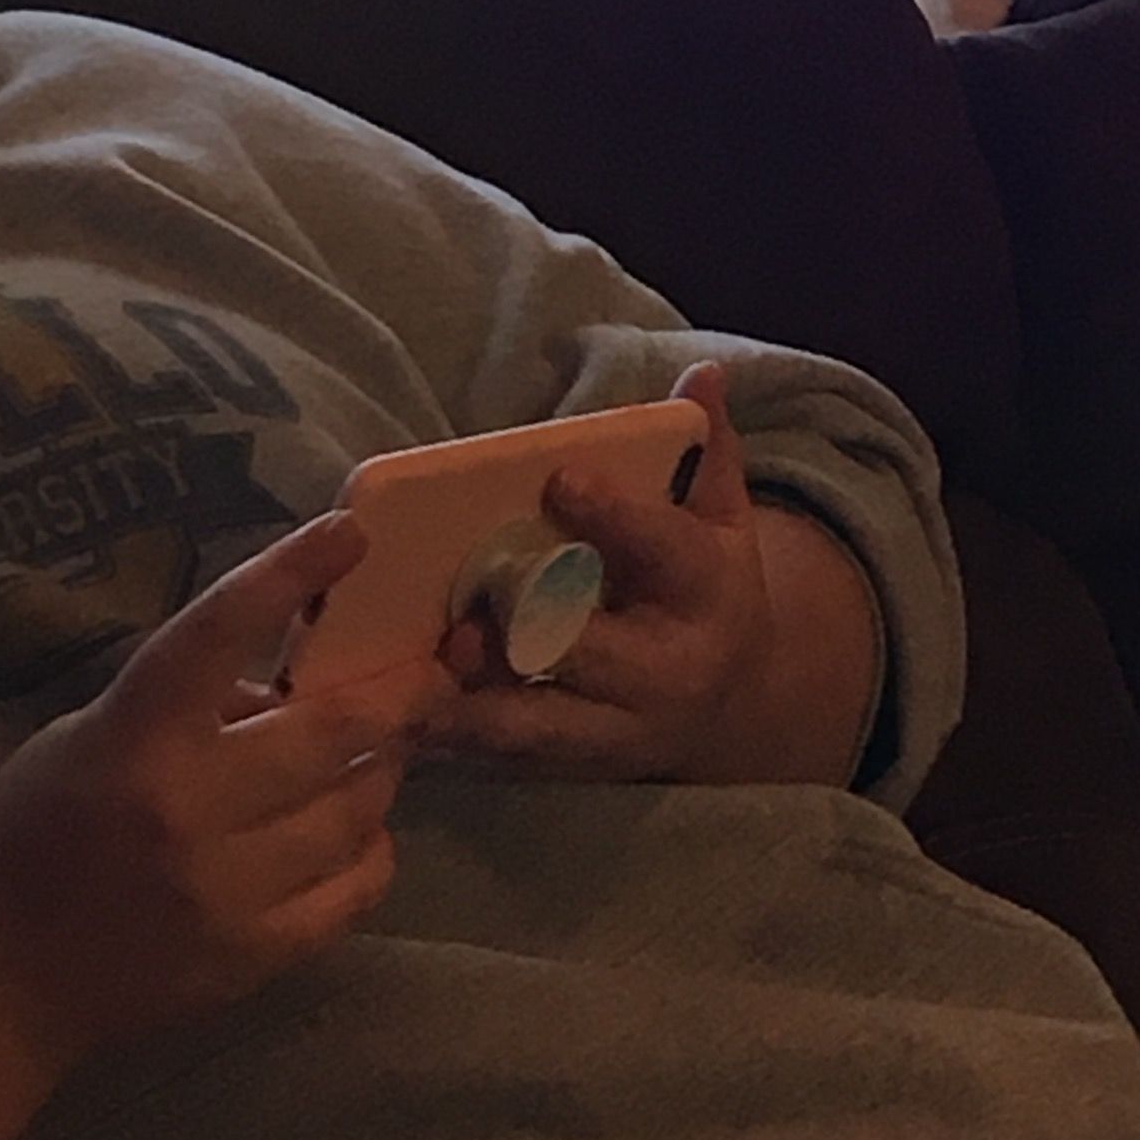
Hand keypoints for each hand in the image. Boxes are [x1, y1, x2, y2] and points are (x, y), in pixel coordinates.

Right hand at [0, 510, 442, 1072]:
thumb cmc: (33, 835)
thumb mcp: (87, 736)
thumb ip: (186, 700)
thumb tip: (292, 672)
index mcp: (133, 737)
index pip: (219, 632)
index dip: (289, 573)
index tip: (352, 532)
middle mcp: (187, 808)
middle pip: (333, 730)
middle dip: (401, 693)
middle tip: (430, 675)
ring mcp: (225, 890)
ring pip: (357, 809)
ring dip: (383, 771)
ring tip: (381, 754)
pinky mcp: (252, 957)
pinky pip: (356, 889)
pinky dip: (371, 849)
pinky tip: (359, 831)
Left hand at [416, 362, 787, 783]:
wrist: (734, 703)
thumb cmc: (708, 588)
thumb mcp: (722, 519)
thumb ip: (707, 451)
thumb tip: (703, 373)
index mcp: (707, 592)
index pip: (664, 548)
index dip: (613, 515)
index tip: (559, 477)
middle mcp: (668, 669)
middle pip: (593, 647)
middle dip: (531, 623)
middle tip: (474, 597)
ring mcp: (619, 728)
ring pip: (542, 722)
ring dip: (477, 701)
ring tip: (422, 670)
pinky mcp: (577, 765)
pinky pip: (510, 756)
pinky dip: (458, 738)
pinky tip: (405, 719)